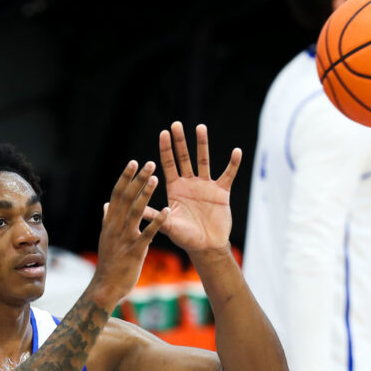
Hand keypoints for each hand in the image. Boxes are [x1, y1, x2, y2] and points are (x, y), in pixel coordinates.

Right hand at [90, 160, 168, 309]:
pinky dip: (158, 221)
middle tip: (149, 163)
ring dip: (145, 194)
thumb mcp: (105, 239)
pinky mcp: (135, 251)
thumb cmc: (109, 263)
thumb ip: (107, 220)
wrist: (105, 287)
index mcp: (109, 222)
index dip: (126, 178)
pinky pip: (147, 233)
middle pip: (126, 198)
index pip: (117, 195)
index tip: (134, 163)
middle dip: (137, 180)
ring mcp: (124, 238)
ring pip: (135, 211)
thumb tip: (106, 205)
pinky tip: (168, 210)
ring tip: (156, 178)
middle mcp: (115, 227)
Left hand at [158, 122, 241, 252]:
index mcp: (175, 189)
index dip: (166, 149)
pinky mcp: (221, 192)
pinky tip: (236, 152)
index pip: (168, 165)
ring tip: (200, 127)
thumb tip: (135, 210)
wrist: (206, 246)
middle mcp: (189, 184)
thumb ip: (154, 216)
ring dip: (202, 145)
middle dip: (180, 142)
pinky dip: (233, 164)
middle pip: (184, 158)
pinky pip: (228, 175)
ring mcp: (206, 186)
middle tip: (176, 124)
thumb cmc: (185, 237)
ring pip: (204, 161)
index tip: (163, 133)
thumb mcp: (167, 225)